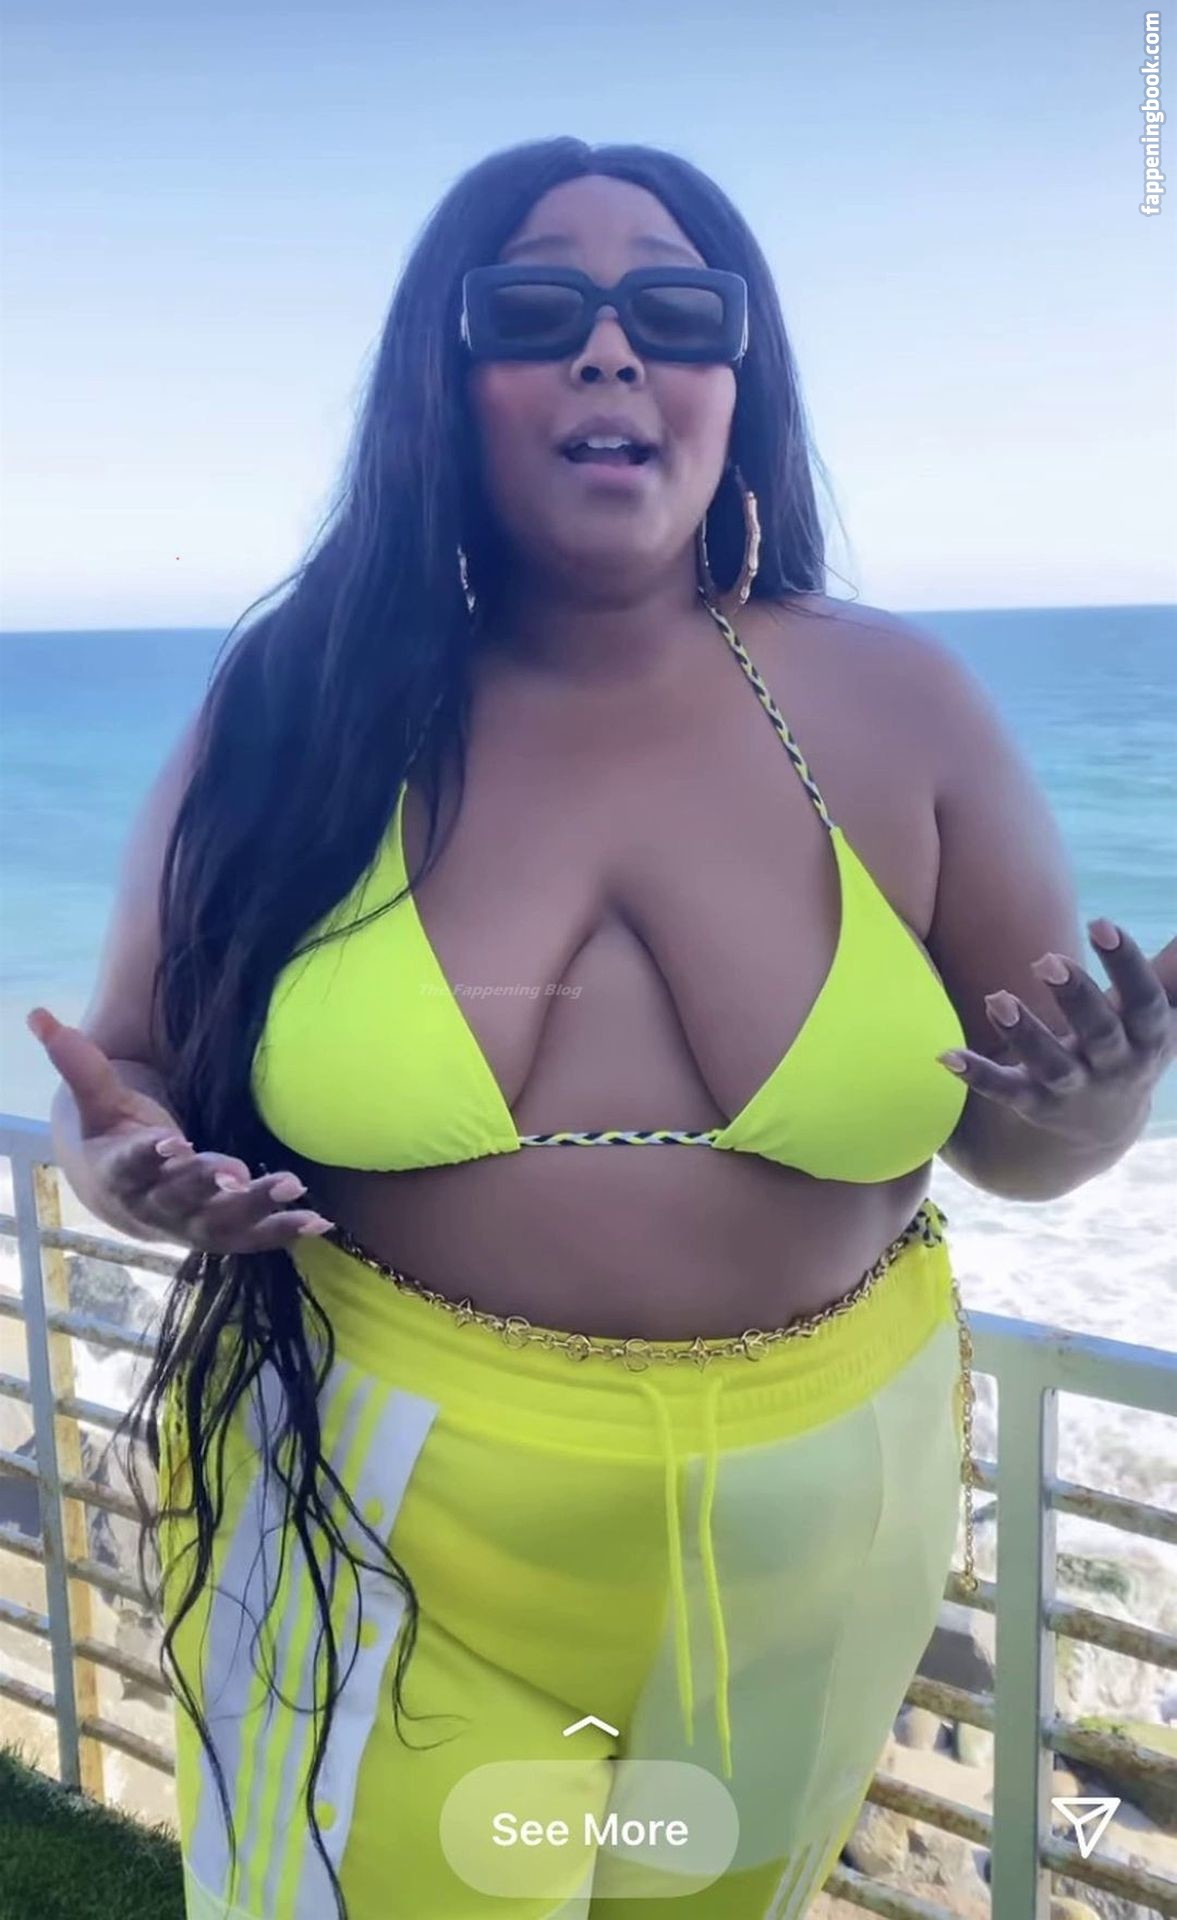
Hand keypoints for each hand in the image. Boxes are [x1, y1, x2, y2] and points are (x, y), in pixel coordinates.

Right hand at [27, 1007, 333, 1253]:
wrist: (122, 1192)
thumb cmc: (113, 1135)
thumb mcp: (97, 1100)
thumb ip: (80, 1064)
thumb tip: (40, 1015)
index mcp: (122, 1172)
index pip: (133, 1167)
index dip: (150, 1158)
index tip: (171, 1142)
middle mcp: (156, 1205)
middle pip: (181, 1198)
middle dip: (209, 1185)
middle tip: (237, 1171)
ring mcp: (191, 1225)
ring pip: (223, 1223)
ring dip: (258, 1209)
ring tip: (294, 1187)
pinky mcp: (223, 1233)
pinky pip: (254, 1238)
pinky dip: (285, 1231)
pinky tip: (319, 1221)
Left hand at [938, 921, 1176, 1149]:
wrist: (1104, 1128)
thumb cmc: (1130, 1046)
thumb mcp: (1155, 1016)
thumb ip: (1169, 974)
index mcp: (1147, 1038)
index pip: (1144, 1001)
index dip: (1127, 964)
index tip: (1102, 923)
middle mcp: (1113, 1066)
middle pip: (1098, 1032)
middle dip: (1075, 996)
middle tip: (1046, 959)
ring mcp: (1074, 1089)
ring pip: (1051, 1065)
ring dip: (1024, 1034)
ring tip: (996, 999)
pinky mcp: (1035, 1105)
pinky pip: (1006, 1091)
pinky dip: (978, 1076)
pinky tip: (946, 1056)